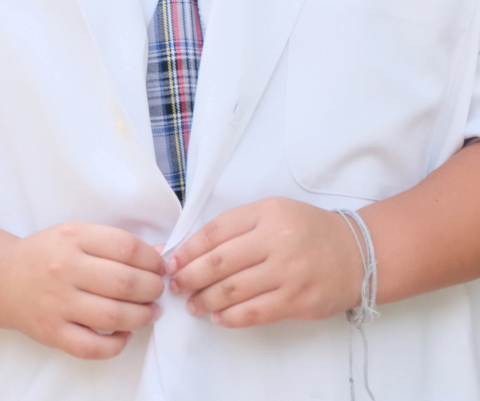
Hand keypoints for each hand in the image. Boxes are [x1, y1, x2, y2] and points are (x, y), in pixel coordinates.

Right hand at [0, 222, 164, 358]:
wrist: (4, 279)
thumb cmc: (47, 253)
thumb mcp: (77, 233)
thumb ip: (114, 242)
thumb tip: (160, 253)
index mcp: (74, 237)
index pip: (126, 247)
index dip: (152, 259)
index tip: (160, 266)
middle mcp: (66, 269)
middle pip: (124, 282)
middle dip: (152, 288)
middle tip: (158, 290)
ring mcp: (58, 304)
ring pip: (113, 316)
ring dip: (142, 316)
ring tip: (150, 312)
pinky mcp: (53, 333)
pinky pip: (92, 347)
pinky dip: (116, 344)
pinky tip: (125, 334)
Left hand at [166, 197, 362, 326]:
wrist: (356, 253)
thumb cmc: (307, 230)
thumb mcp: (274, 212)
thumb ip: (238, 226)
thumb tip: (194, 249)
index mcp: (268, 212)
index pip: (217, 230)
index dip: (190, 248)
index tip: (173, 260)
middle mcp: (277, 240)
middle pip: (220, 261)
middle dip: (191, 276)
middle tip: (175, 285)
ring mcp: (288, 272)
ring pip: (234, 290)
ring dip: (206, 299)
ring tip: (193, 304)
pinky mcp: (298, 301)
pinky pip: (255, 312)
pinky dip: (231, 317)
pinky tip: (218, 317)